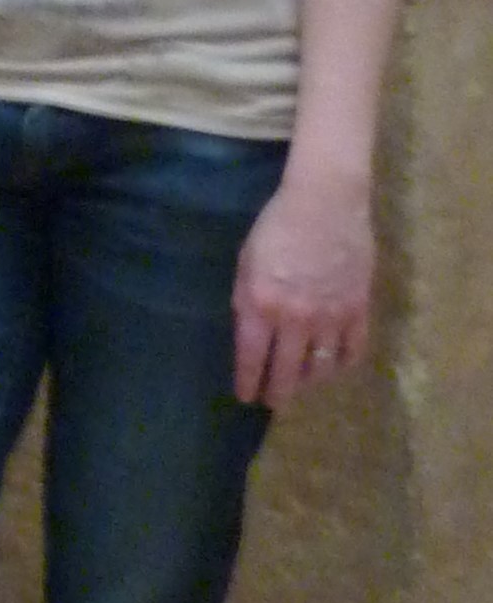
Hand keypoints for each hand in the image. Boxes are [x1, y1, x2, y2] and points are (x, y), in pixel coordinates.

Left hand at [232, 172, 374, 409]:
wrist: (325, 201)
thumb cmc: (277, 224)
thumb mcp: (246, 261)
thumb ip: (246, 300)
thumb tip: (249, 333)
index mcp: (260, 305)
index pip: (251, 359)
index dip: (248, 382)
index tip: (246, 397)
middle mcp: (294, 320)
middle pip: (286, 374)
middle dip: (277, 393)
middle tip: (274, 401)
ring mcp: (329, 318)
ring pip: (320, 368)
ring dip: (309, 381)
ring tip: (302, 383)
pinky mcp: (358, 310)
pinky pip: (352, 351)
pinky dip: (342, 363)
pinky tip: (334, 365)